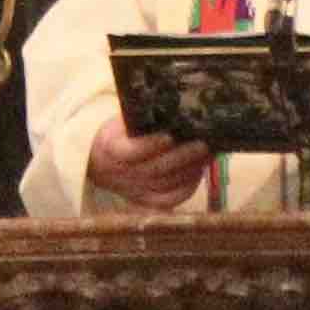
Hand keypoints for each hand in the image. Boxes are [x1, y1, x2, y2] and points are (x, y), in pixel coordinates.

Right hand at [88, 120, 211, 209]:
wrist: (101, 163)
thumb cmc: (120, 134)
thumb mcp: (123, 122)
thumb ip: (142, 118)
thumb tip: (178, 108)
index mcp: (111, 148)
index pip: (131, 151)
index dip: (151, 145)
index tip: (169, 137)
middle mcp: (122, 173)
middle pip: (155, 169)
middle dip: (182, 157)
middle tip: (204, 144)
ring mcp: (135, 190)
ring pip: (167, 184)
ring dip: (190, 170)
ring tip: (208, 155)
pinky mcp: (147, 201)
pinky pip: (171, 199)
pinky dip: (188, 187)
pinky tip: (200, 171)